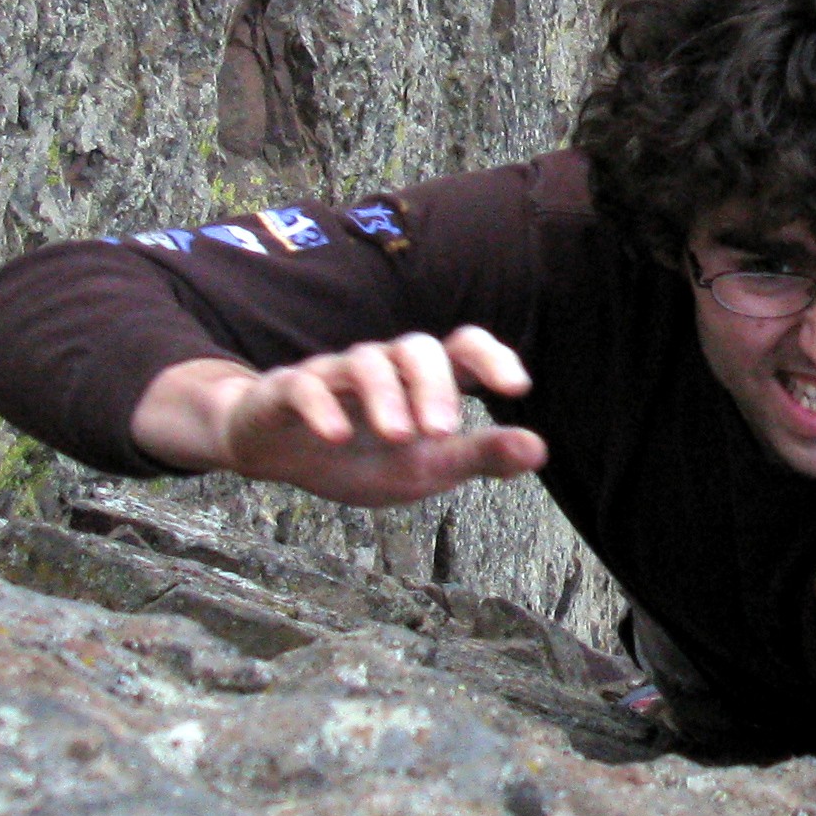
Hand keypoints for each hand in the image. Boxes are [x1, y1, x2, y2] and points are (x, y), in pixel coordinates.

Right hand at [129, 327, 546, 507]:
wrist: (276, 455)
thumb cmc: (362, 454)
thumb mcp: (427, 467)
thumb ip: (479, 456)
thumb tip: (538, 449)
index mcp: (421, 381)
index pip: (463, 348)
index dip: (493, 357)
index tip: (516, 386)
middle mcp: (382, 367)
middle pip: (415, 348)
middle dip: (434, 386)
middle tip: (441, 432)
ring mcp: (333, 374)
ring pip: (364, 362)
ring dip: (386, 397)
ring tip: (400, 438)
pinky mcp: (287, 390)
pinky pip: (305, 385)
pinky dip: (323, 407)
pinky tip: (338, 437)